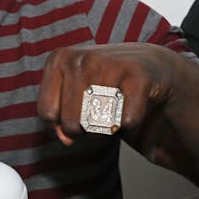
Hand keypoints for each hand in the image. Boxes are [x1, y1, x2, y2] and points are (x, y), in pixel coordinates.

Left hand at [37, 43, 182, 144]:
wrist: (152, 65)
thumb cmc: (104, 84)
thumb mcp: (71, 97)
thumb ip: (57, 121)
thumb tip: (66, 139)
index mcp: (59, 59)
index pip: (47, 114)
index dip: (61, 122)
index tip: (76, 110)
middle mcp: (81, 59)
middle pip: (71, 124)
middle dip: (85, 127)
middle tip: (100, 108)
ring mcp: (109, 64)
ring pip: (97, 125)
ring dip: (108, 126)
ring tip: (115, 106)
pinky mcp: (138, 76)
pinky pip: (126, 121)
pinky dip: (131, 122)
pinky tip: (134, 104)